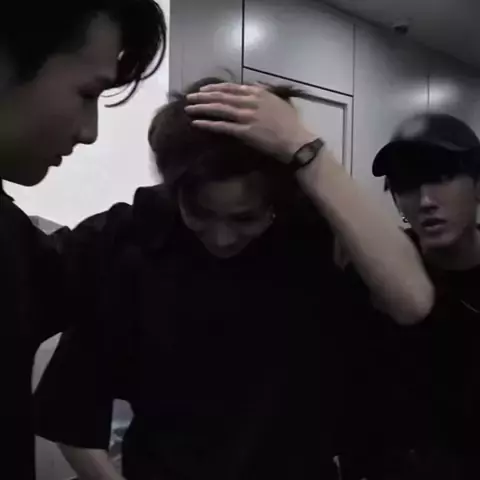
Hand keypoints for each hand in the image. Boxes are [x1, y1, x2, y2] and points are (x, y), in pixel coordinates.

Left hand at [185, 83, 316, 163]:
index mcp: (258, 93)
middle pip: (221, 96)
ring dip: (202, 108)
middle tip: (189, 97)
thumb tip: (254, 87)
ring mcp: (246, 116)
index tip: (203, 89)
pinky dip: (208, 124)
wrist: (296, 140)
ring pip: (219, 109)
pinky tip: (197, 123)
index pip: (231, 87)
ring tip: (188, 108)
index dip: (214, 88)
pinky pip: (222, 126)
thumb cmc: (291, 123)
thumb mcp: (279, 102)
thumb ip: (265, 93)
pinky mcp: (244, 132)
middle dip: (203, 96)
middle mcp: (250, 102)